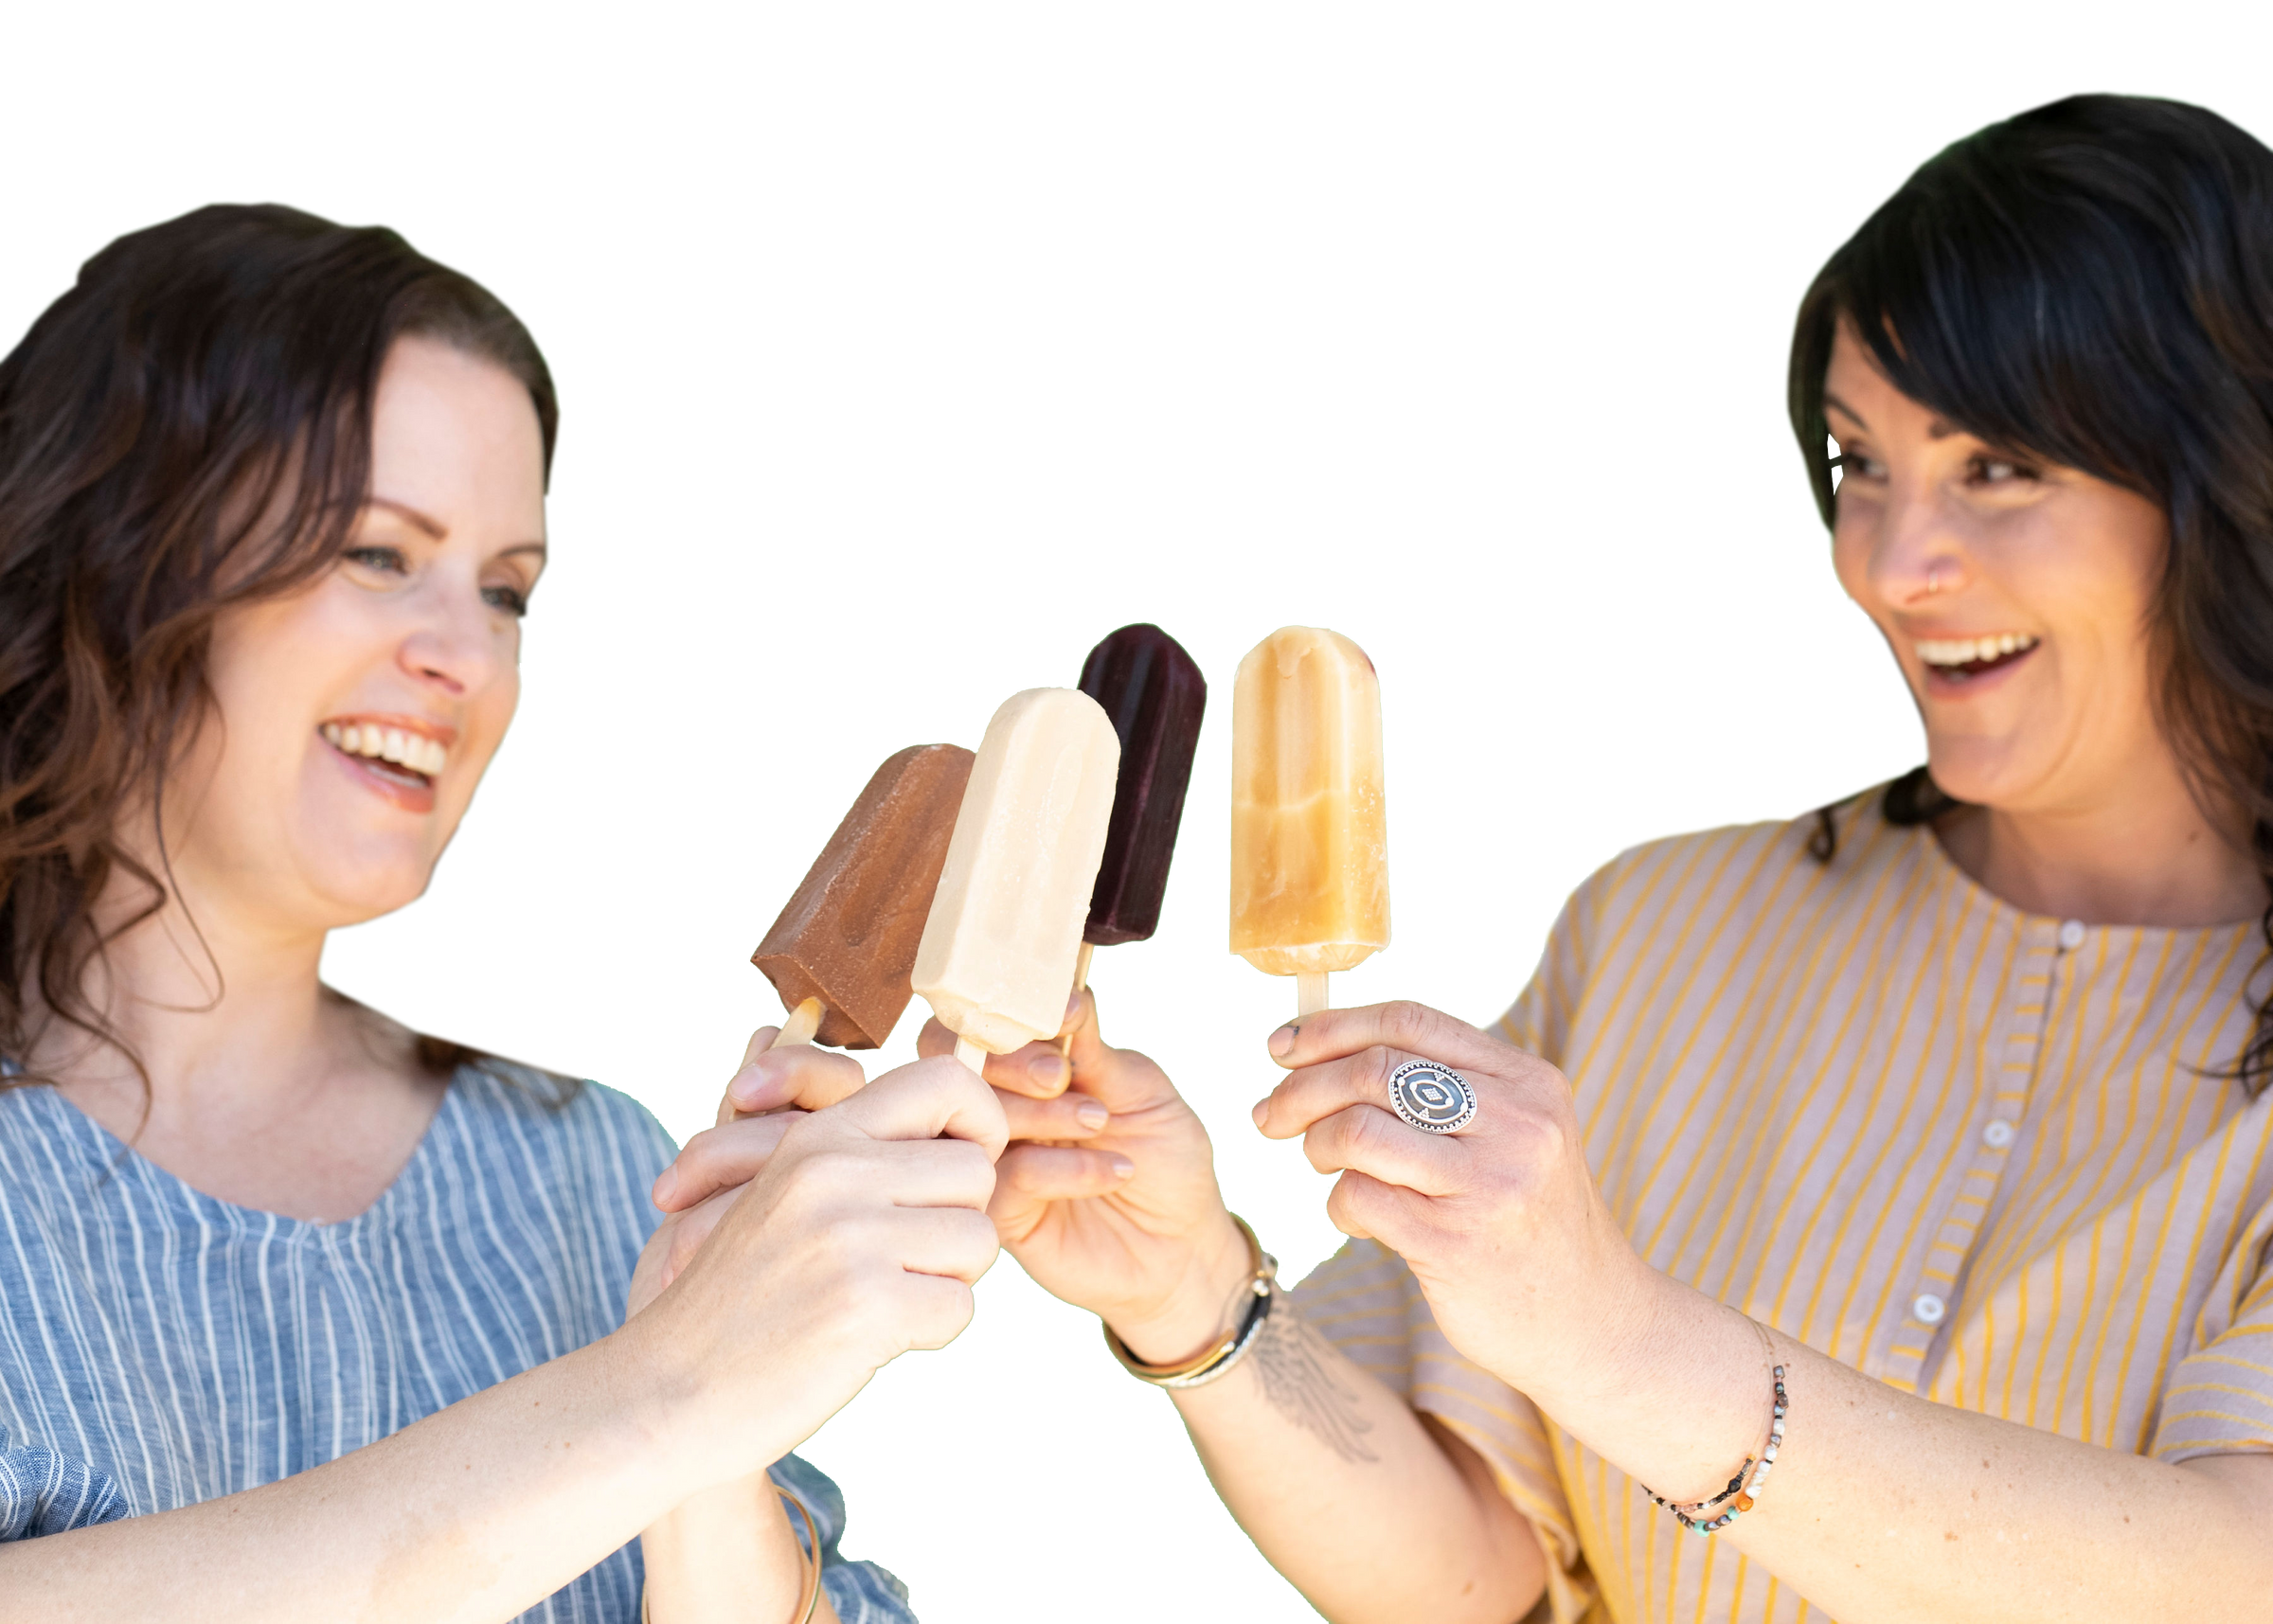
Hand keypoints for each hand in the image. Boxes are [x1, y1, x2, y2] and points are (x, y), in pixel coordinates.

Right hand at [618, 1053, 1007, 1485]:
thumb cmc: (734, 1297)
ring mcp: (849, 1238)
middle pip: (977, 1171)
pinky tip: (874, 1339)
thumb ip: (834, 1139)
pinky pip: (960, 1308)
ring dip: (946, 1281)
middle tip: (905, 1262)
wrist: (666, 1389)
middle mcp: (834, 1173)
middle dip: (958, 1223)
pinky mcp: (865, 1306)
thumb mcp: (771, 1193)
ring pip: (978, 1239)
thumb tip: (844, 1053)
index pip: (946, 1081)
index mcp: (817, 1138)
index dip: (980, 1122)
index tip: (960, 1172)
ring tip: (883, 1298)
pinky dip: (929, 1333)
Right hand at [913, 987, 1252, 1363]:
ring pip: (980, 1119)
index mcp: (1032, 1067)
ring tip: (1100, 1121)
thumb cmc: (1167, 1160)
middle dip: (1011, 1061)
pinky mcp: (1003, 1213)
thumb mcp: (1144, 1092)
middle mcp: (1004, 1107)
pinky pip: (1008, 1179)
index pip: (987, 1023)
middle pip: (959, 1064)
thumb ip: (1096, 1049)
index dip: (1012, 1013)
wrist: (1184, 1248)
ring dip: (1043, 1113)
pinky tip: (1114, 1171)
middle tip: (1062, 1074)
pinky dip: (1063, 1167)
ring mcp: (997, 1159)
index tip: (1062, 1016)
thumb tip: (1064, 995)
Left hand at [1250, 999, 1659, 1408]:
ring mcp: (1489, 1185)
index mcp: (1529, 1082)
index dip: (1335, 1028)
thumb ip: (1448, 1089)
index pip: (1410, 1023)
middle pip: (1374, 1070)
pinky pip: (1361, 1198)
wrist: (1594, 1323)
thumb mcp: (1519, 1135)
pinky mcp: (1456, 1245)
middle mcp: (1517, 1124)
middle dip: (1303, 1087)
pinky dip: (1340, 1203)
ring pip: (1358, 1130)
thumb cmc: (1532, 1221)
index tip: (1284, 1046)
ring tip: (1319, 1162)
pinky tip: (1355, 1215)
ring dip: (1316, 1142)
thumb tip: (1324, 1049)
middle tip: (1270, 1113)